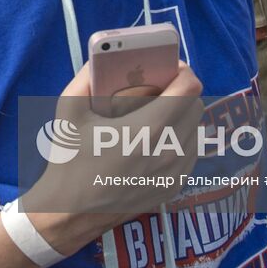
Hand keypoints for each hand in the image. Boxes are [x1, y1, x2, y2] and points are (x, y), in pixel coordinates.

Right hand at [23, 60, 203, 254]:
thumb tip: (102, 56)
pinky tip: (155, 139)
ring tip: (157, 113)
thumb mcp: (69, 110)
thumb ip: (87, 76)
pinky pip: (189, 152)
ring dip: (182, 115)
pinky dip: (179, 139)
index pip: (190, 87)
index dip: (182, 71)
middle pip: (196, 105)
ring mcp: (176, 172)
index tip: (168, 67)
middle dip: (182, 91)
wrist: (69, 211)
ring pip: (196, 129)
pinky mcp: (175, 187)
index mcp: (148, 128)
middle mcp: (170, 150)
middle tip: (160, 88)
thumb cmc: (69, 159)